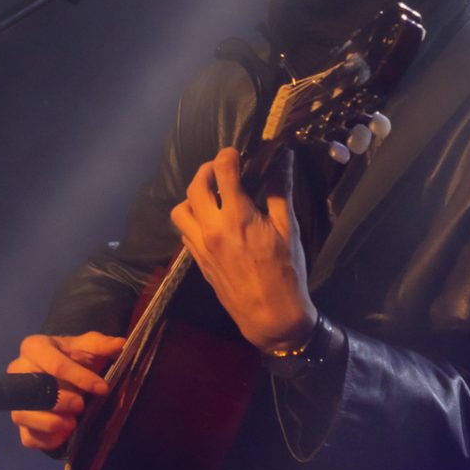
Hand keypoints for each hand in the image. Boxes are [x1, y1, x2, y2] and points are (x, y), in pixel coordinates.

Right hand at [6, 331, 124, 451]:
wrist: (63, 371)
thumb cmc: (74, 356)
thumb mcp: (88, 346)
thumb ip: (101, 344)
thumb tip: (119, 344)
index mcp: (34, 348)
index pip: (53, 364)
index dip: (80, 377)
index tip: (103, 388)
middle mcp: (18, 373)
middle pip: (32, 391)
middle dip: (60, 401)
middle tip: (81, 405)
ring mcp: (17, 400)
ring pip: (24, 415)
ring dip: (51, 423)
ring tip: (72, 423)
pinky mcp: (21, 424)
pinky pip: (28, 437)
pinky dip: (47, 440)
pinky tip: (65, 435)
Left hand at [169, 147, 316, 352]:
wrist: (271, 317)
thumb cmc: (287, 273)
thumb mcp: (288, 230)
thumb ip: (281, 191)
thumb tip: (283, 159)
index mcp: (238, 217)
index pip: (223, 171)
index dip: (228, 155)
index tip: (237, 153)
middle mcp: (213, 229)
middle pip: (196, 186)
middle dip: (207, 170)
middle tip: (223, 169)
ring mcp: (201, 247)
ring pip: (180, 210)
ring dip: (193, 197)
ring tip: (212, 196)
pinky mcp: (198, 261)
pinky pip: (184, 232)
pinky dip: (193, 220)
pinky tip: (211, 221)